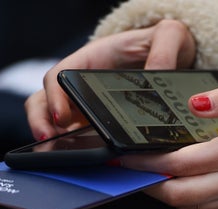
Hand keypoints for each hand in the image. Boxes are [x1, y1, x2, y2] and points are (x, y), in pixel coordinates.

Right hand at [25, 19, 195, 140]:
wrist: (175, 54)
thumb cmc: (164, 42)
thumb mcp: (169, 36)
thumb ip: (164, 51)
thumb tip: (156, 75)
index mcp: (90, 60)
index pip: (60, 76)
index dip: (55, 97)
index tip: (62, 117)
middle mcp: (83, 84)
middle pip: (46, 101)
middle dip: (41, 122)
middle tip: (48, 142)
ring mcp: (89, 105)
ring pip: (57, 122)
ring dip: (54, 139)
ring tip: (61, 156)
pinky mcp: (101, 123)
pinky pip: (84, 138)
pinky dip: (80, 149)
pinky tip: (88, 162)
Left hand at [121, 83, 217, 208]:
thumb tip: (193, 104)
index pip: (178, 164)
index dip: (146, 162)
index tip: (125, 155)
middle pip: (177, 194)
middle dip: (147, 184)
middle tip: (129, 170)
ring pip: (188, 208)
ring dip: (164, 195)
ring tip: (149, 176)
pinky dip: (186, 201)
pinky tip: (179, 185)